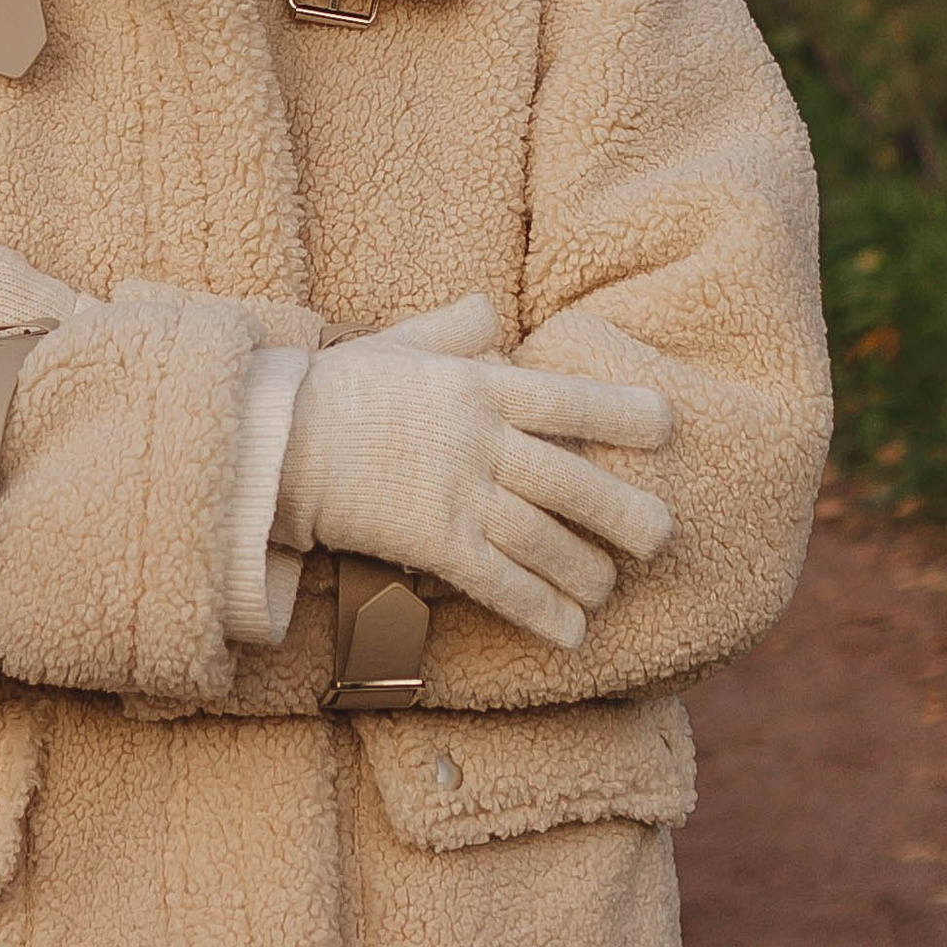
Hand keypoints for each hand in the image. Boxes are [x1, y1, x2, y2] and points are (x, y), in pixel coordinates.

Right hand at [273, 292, 674, 650]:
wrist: (280, 439)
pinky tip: (572, 635)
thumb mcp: (398, 343)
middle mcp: (482, 441)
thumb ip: (452, 330)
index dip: (621, 412)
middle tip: (663, 534)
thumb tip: (489, 311)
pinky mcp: (434, 544)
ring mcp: (460, 494)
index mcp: (479, 386)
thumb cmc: (338, 387)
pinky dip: (540, 610)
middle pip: (570, 480)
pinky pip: (500, 583)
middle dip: (623, 511)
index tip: (666, 424)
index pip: (567, 399)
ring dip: (584, 570)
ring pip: (544, 539)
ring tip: (609, 590)